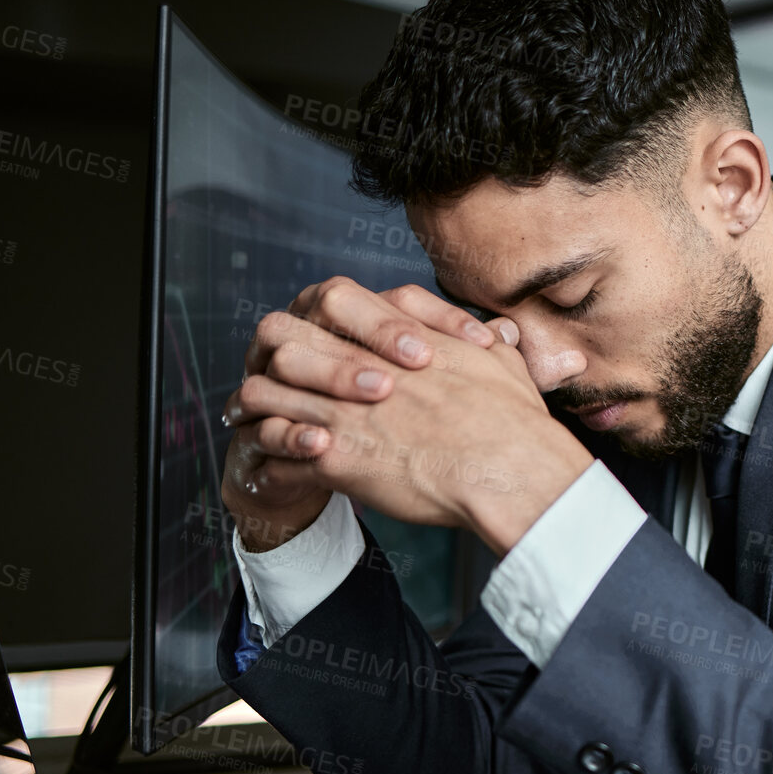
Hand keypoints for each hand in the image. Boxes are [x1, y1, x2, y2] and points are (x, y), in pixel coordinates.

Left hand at [222, 277, 516, 551]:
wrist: (508, 470)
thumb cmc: (514, 421)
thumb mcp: (502, 363)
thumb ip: (490, 342)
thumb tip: (498, 333)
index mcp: (395, 337)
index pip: (334, 301)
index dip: (321, 321)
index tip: (323, 342)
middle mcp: (359, 366)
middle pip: (281, 336)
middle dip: (273, 356)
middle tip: (275, 379)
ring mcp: (342, 412)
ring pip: (261, 393)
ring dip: (258, 408)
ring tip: (260, 425)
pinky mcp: (336, 460)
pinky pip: (273, 454)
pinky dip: (267, 464)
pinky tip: (275, 472)